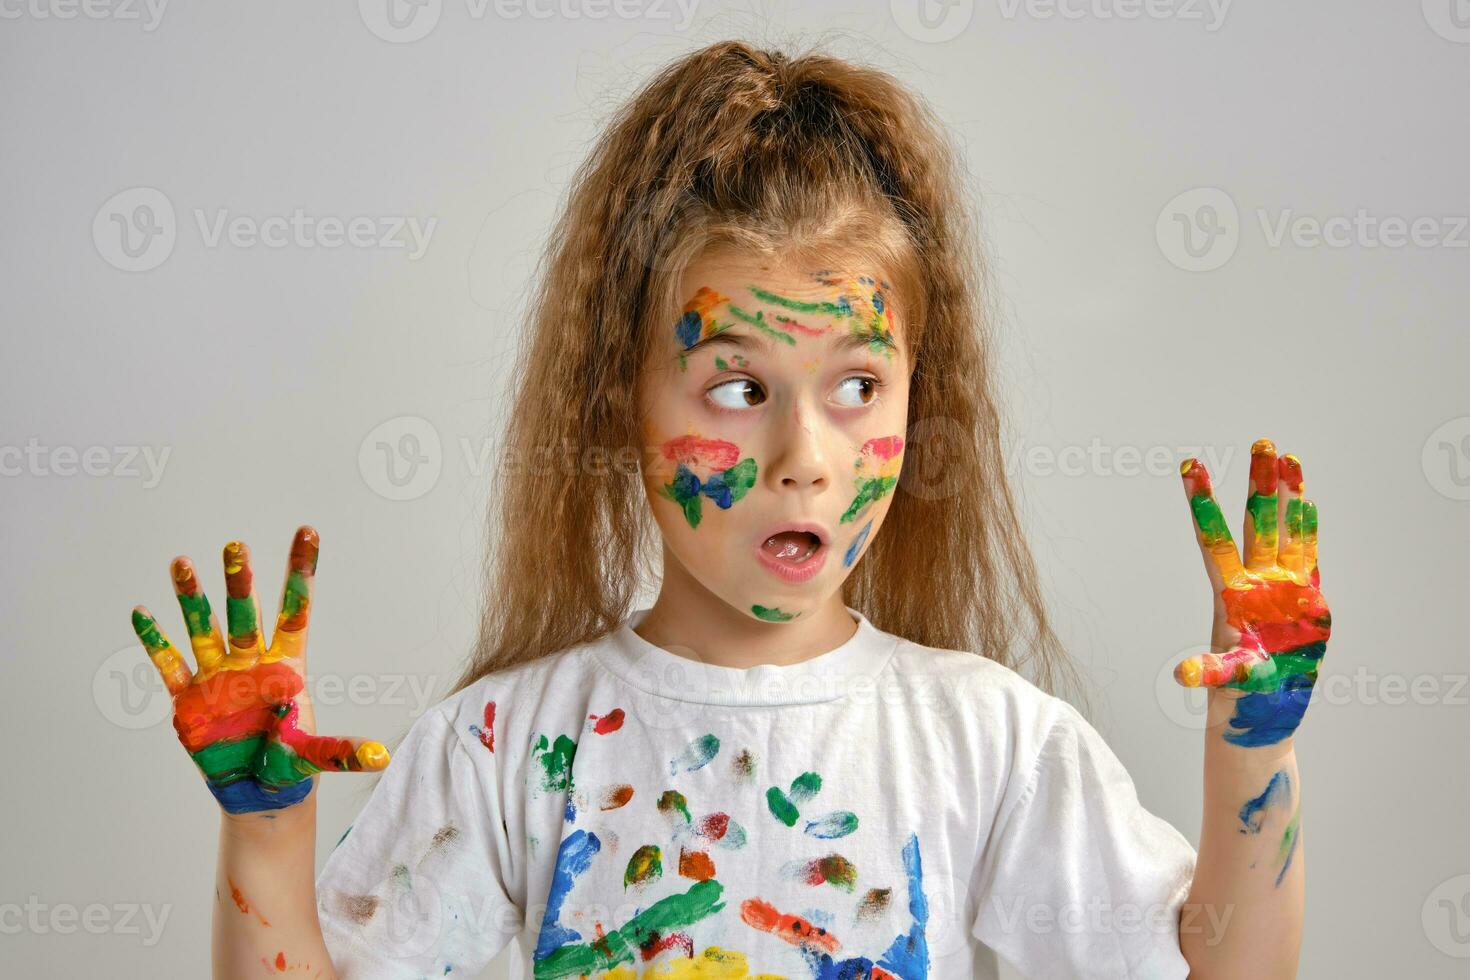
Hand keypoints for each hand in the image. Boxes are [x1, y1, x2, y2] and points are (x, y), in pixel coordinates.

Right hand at [130, 526, 389, 814]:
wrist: (256, 792)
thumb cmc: (289, 765)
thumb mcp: (315, 758)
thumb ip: (340, 752)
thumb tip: (378, 756)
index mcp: (287, 666)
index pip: (295, 610)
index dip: (301, 572)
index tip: (308, 531)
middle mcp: (251, 663)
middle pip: (245, 616)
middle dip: (240, 582)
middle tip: (236, 546)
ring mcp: (218, 677)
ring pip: (205, 630)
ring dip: (193, 600)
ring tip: (181, 563)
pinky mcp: (190, 700)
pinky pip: (171, 666)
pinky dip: (156, 642)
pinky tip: (142, 612)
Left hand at [1172, 439, 1331, 746]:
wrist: (1263, 708)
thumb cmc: (1238, 698)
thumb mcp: (1224, 684)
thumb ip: (1211, 674)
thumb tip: (1183, 676)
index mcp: (1229, 596)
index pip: (1212, 539)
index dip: (1202, 503)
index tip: (1189, 465)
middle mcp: (1255, 583)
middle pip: (1257, 523)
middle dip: (1260, 484)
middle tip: (1263, 440)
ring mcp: (1281, 588)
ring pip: (1285, 532)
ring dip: (1289, 497)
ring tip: (1290, 457)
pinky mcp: (1306, 600)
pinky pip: (1308, 556)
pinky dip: (1309, 530)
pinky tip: (1310, 501)